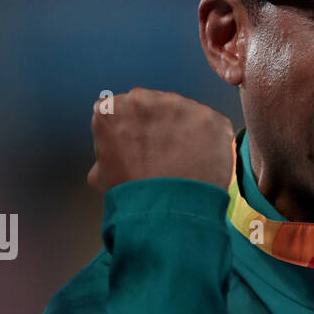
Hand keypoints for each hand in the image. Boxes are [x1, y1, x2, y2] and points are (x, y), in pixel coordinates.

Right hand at [87, 88, 235, 194]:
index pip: (123, 110)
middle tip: (164, 158)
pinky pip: (211, 125)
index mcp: (111, 110)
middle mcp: (143, 99)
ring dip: (185, 132)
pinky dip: (210, 141)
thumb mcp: (101, 177)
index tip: (141, 150)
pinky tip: (203, 163)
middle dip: (160, 126)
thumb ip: (104, 156)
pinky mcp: (209, 117)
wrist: (167, 214)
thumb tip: (108, 158)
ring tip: (185, 163)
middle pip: (155, 107)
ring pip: (184, 113)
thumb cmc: (132, 198)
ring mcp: (179, 105)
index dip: (134, 132)